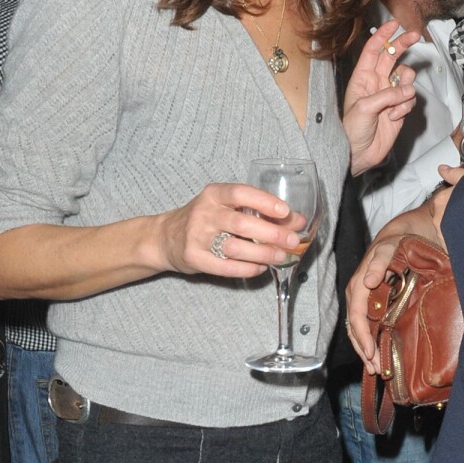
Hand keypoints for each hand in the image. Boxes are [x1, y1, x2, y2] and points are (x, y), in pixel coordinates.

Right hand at [154, 183, 305, 278]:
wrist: (166, 237)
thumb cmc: (205, 220)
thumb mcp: (227, 207)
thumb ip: (260, 212)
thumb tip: (297, 221)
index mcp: (214, 194)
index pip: (241, 193)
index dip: (264, 201)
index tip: (285, 211)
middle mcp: (204, 213)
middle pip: (242, 223)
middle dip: (271, 233)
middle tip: (292, 240)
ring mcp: (197, 237)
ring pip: (235, 247)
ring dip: (262, 253)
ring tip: (280, 256)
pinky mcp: (195, 258)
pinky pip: (225, 267)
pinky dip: (247, 269)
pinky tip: (260, 267)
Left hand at [343, 20, 419, 174]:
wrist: (358, 154)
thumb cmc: (351, 131)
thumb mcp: (364, 109)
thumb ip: (386, 95)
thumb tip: (406, 90)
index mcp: (362, 78)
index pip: (374, 50)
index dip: (384, 36)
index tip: (395, 24)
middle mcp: (376, 83)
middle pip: (393, 56)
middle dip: (403, 44)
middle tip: (415, 36)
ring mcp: (389, 95)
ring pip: (406, 79)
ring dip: (405, 89)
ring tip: (394, 106)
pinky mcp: (399, 109)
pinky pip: (410, 100)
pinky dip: (405, 108)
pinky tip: (393, 119)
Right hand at [344, 200, 439, 370]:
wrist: (404, 236)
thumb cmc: (396, 242)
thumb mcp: (389, 248)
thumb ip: (379, 263)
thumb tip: (368, 282)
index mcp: (358, 285)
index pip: (357, 316)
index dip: (363, 336)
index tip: (371, 352)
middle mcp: (358, 295)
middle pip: (356, 328)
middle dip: (363, 349)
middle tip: (375, 368)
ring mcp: (366, 301)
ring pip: (361, 330)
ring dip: (366, 350)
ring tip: (376, 368)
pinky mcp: (375, 304)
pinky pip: (369, 326)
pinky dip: (372, 342)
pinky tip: (380, 354)